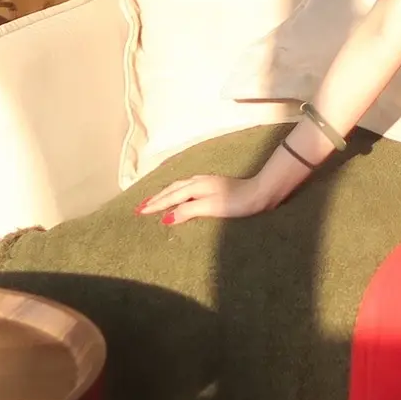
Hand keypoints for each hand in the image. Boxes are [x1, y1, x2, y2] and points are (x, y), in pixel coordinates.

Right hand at [138, 169, 279, 225]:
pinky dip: (177, 192)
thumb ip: (188, 210)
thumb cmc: (237, 202)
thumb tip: (166, 218)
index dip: (155, 205)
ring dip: (165, 193)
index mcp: (196, 186)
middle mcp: (198, 181)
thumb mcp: (211, 208)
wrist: (261, 193)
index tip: (140, 212)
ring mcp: (207, 182)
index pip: (170, 197)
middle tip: (141, 206)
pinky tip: (180, 193)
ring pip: (179, 186)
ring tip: (155, 199)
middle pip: (172, 189)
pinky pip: (187, 187)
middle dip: (156, 198)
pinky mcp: (214, 186)